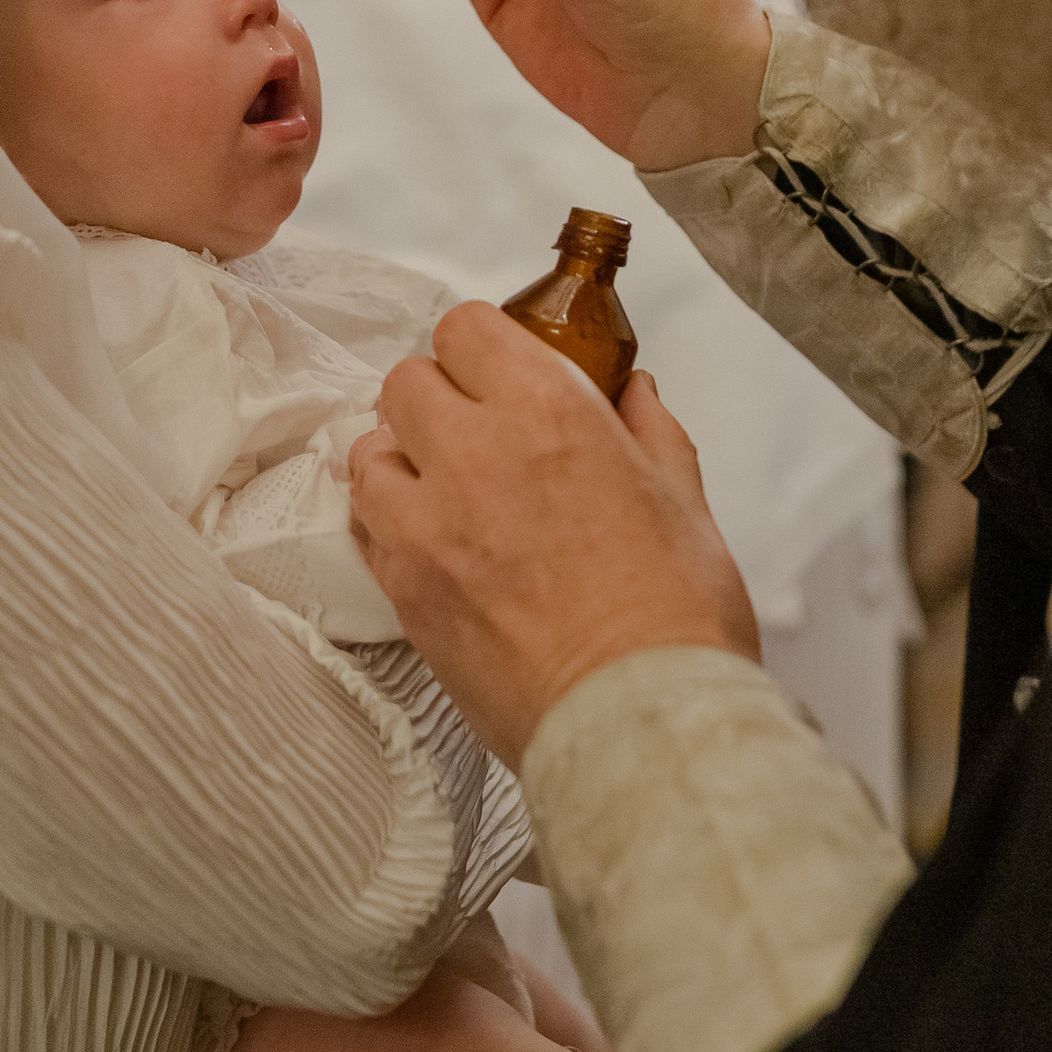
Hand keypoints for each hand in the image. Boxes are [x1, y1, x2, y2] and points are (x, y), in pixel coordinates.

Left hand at [350, 311, 761, 761]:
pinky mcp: (403, 590)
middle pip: (405, 382)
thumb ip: (648, 431)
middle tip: (476, 432)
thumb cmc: (675, 617)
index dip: (483, 348)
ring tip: (445, 491)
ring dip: (402, 460)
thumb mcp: (684, 501)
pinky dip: (389, 524)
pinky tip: (434, 544)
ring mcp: (426, 526)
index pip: (465, 329)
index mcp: (547, 413)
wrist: (636, 723)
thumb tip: (632, 393)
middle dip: (438, 397)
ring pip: (368, 453)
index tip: (502, 373)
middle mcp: (473, 456)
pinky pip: (366, 528)